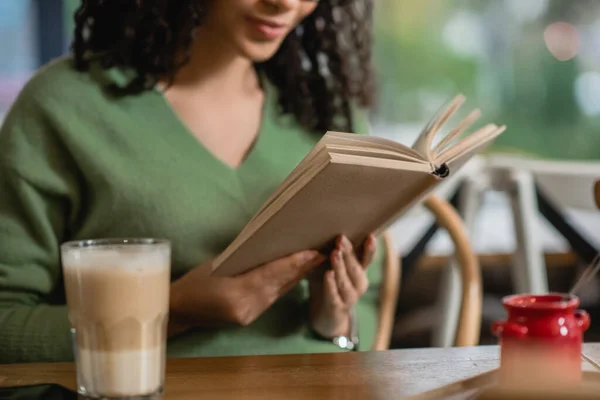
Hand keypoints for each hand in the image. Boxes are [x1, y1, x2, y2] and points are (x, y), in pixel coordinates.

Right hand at [168, 250, 325, 335]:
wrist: (177, 310)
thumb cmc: (193, 281)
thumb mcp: (218, 264)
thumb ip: (245, 259)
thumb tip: (269, 247)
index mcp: (237, 293)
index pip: (272, 274)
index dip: (294, 263)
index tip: (313, 252)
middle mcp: (247, 308)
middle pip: (280, 284)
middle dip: (302, 268)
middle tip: (323, 252)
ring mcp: (249, 315)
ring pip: (278, 292)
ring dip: (296, 277)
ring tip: (314, 260)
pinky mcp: (248, 318)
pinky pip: (270, 299)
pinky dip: (283, 286)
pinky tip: (294, 275)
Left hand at [309, 234, 376, 338]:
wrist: (326, 315)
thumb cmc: (329, 283)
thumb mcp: (332, 266)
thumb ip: (333, 252)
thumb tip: (321, 228)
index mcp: (359, 272)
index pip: (367, 259)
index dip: (370, 249)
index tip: (370, 236)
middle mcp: (358, 285)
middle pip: (356, 268)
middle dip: (349, 253)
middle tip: (340, 239)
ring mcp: (349, 298)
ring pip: (346, 282)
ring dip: (340, 267)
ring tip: (334, 254)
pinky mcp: (337, 309)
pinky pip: (334, 295)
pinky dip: (331, 285)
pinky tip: (328, 275)